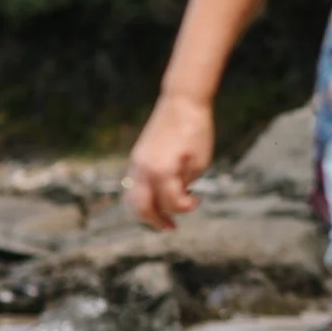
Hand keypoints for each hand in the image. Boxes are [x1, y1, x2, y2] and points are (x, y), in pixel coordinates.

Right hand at [126, 92, 213, 232]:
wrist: (182, 102)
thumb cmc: (196, 131)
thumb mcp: (200, 162)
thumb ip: (185, 183)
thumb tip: (177, 196)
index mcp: (163, 170)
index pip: (171, 202)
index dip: (186, 207)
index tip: (198, 200)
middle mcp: (144, 169)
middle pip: (141, 207)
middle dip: (156, 221)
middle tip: (171, 228)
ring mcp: (136, 163)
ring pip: (132, 197)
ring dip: (146, 210)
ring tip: (162, 217)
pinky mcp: (135, 158)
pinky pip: (133, 185)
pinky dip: (143, 196)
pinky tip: (158, 198)